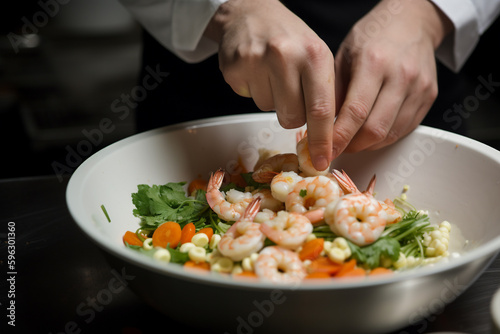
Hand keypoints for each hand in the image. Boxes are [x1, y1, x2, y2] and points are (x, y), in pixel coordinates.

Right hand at [204, 0, 334, 170]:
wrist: (250, 12)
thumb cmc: (289, 38)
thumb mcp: (316, 56)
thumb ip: (324, 93)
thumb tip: (329, 138)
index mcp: (314, 54)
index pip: (321, 109)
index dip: (323, 140)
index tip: (322, 161)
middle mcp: (285, 55)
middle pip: (293, 118)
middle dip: (294, 115)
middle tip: (291, 91)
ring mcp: (256, 61)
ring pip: (270, 111)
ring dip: (273, 100)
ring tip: (272, 74)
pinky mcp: (234, 68)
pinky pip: (250, 99)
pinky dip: (255, 91)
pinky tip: (257, 71)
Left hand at [332, 0, 452, 157]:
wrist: (411, 22)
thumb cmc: (371, 37)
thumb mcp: (343, 56)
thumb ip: (334, 92)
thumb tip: (322, 127)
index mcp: (374, 62)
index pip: (355, 112)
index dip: (340, 137)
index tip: (326, 150)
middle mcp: (401, 75)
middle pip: (375, 129)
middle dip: (352, 146)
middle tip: (338, 147)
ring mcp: (419, 87)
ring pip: (391, 134)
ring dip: (368, 145)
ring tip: (352, 141)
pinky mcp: (430, 96)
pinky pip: (405, 129)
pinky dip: (385, 138)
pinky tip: (371, 133)